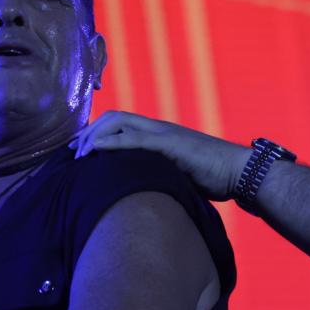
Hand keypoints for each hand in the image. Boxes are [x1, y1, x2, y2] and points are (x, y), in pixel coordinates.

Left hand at [71, 110, 251, 200]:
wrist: (238, 172)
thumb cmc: (211, 177)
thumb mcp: (176, 175)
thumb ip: (156, 175)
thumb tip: (137, 191)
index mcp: (157, 135)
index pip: (118, 124)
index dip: (94, 134)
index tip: (77, 152)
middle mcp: (157, 129)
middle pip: (112, 118)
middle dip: (87, 133)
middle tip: (71, 154)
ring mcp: (163, 133)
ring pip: (119, 123)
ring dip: (94, 137)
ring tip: (80, 155)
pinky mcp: (170, 143)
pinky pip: (134, 138)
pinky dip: (112, 142)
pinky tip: (96, 151)